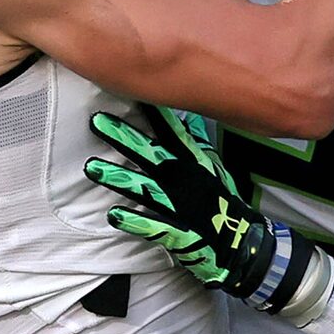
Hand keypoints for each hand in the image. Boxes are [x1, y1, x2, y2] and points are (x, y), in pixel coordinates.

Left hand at [84, 107, 333, 319]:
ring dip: (118, 177)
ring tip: (92, 167)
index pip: (171, 133)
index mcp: (192, 164)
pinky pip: (153, 226)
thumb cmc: (221, 206)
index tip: (132, 88)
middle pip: (151, 154)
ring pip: (145, 188)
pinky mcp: (177, 233)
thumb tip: (188, 117)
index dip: (152, 112)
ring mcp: (179, 207)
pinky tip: (113, 214)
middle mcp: (183, 181)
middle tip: (97, 120)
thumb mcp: (212, 170)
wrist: (242, 246)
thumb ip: (197, 143)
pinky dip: (134, 220)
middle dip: (124, 137)